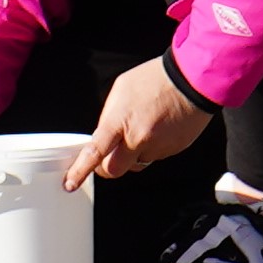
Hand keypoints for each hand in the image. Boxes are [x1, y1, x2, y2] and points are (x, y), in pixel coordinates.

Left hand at [59, 59, 212, 191]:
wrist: (192, 80)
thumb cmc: (156, 79)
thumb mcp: (121, 89)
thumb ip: (109, 115)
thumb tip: (102, 135)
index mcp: (120, 121)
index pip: (95, 153)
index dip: (80, 171)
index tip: (70, 183)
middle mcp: (138, 138)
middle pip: (114, 170)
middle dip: (106, 168)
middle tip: (105, 159)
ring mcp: (157, 147)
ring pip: (136, 164)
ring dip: (132, 154)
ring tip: (141, 128)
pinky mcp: (172, 151)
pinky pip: (155, 156)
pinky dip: (151, 147)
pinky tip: (157, 127)